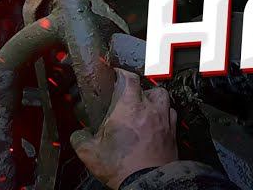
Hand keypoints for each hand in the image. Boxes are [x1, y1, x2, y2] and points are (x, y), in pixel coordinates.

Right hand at [72, 69, 178, 188]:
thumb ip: (81, 140)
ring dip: (155, 100)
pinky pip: (172, 116)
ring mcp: (164, 120)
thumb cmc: (123, 167)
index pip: (129, 78)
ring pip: (164, 99)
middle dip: (139, 89)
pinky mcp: (173, 134)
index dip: (122, 73)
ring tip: (146, 108)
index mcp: (129, 108)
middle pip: (149, 87)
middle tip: (130, 97)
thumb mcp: (91, 154)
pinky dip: (165, 115)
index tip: (117, 74)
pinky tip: (157, 123)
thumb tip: (78, 136)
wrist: (149, 183)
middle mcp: (150, 109)